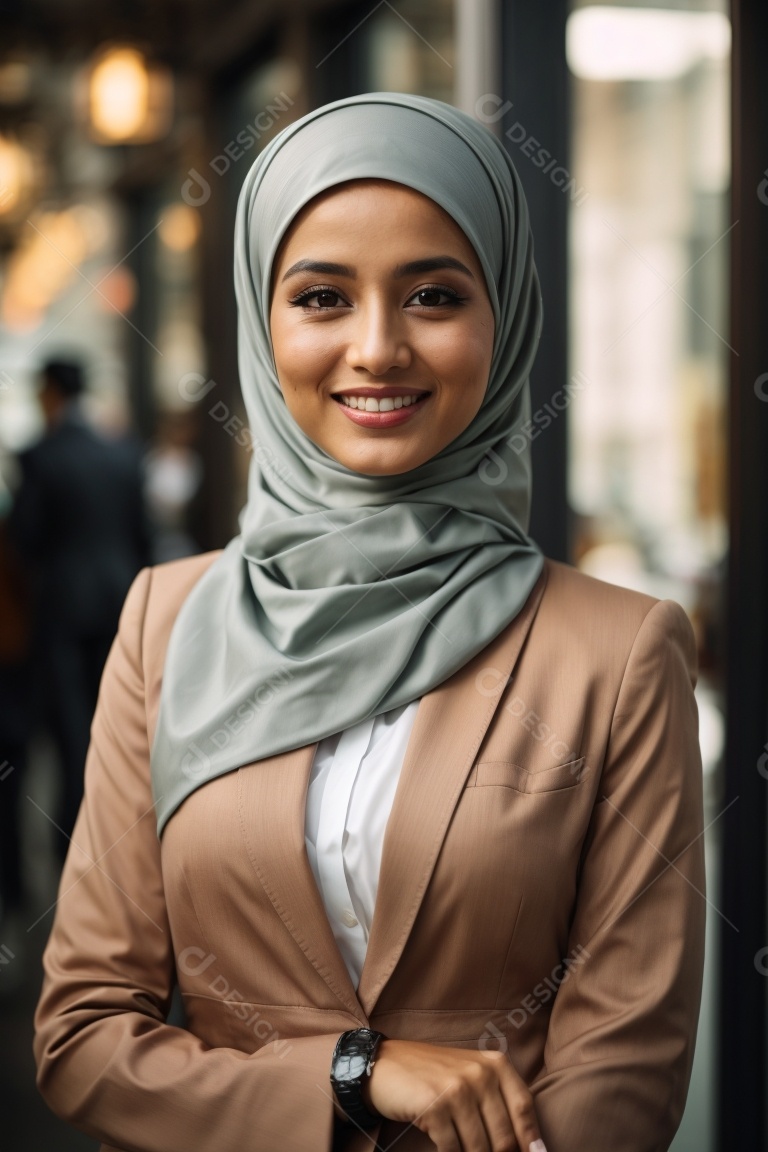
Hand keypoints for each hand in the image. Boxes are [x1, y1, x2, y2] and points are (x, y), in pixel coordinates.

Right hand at [361, 1038, 545, 1151]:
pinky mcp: (435, 1106)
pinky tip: (443, 1148)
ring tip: (462, 1150)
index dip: (531, 1140)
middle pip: (504, 1136)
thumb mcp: (470, 1078)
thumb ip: (498, 1105)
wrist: (384, 1065)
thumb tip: (530, 1148)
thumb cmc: (432, 1076)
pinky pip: (453, 1150)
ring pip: (480, 1148)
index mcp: (495, 1064)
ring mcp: (457, 1089)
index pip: (525, 1108)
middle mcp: (480, 1073)